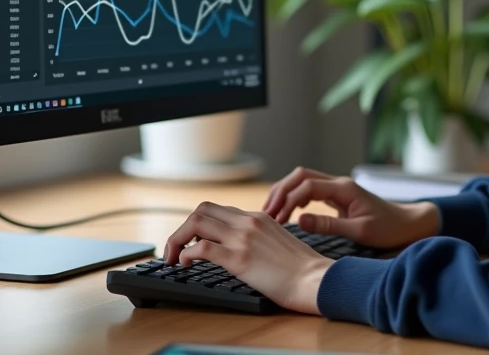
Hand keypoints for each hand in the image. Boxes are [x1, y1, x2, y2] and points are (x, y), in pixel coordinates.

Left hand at [163, 201, 331, 314]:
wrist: (315, 279)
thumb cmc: (301, 269)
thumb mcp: (279, 241)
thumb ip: (260, 237)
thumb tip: (239, 247)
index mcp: (259, 217)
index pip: (218, 210)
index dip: (199, 224)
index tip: (191, 241)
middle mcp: (249, 222)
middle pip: (202, 209)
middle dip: (182, 228)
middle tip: (176, 248)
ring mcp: (243, 238)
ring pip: (195, 222)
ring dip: (177, 239)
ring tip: (173, 257)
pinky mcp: (238, 258)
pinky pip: (200, 248)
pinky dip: (185, 254)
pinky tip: (184, 264)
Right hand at [262, 166, 440, 250]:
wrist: (409, 224)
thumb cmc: (388, 229)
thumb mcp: (359, 231)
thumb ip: (328, 225)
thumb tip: (298, 220)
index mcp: (344, 189)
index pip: (307, 185)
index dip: (288, 200)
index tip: (276, 219)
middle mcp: (339, 183)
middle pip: (300, 175)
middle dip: (280, 191)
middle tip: (266, 213)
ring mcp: (338, 188)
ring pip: (304, 180)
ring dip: (286, 193)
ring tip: (272, 214)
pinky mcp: (338, 196)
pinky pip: (310, 190)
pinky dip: (295, 198)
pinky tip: (288, 213)